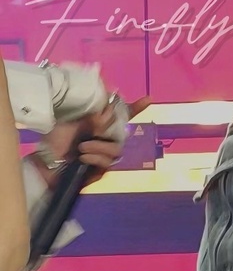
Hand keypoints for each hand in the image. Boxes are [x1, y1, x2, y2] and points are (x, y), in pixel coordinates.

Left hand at [33, 94, 150, 188]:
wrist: (45, 163)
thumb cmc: (58, 139)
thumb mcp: (75, 121)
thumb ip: (94, 116)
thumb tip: (109, 112)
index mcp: (101, 124)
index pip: (123, 115)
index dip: (136, 108)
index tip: (149, 99)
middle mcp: (106, 139)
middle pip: (122, 132)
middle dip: (110, 129)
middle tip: (95, 127)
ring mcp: (104, 155)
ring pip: (116, 149)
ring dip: (99, 147)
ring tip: (82, 147)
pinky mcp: (100, 171)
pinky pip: (107, 163)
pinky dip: (96, 158)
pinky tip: (83, 157)